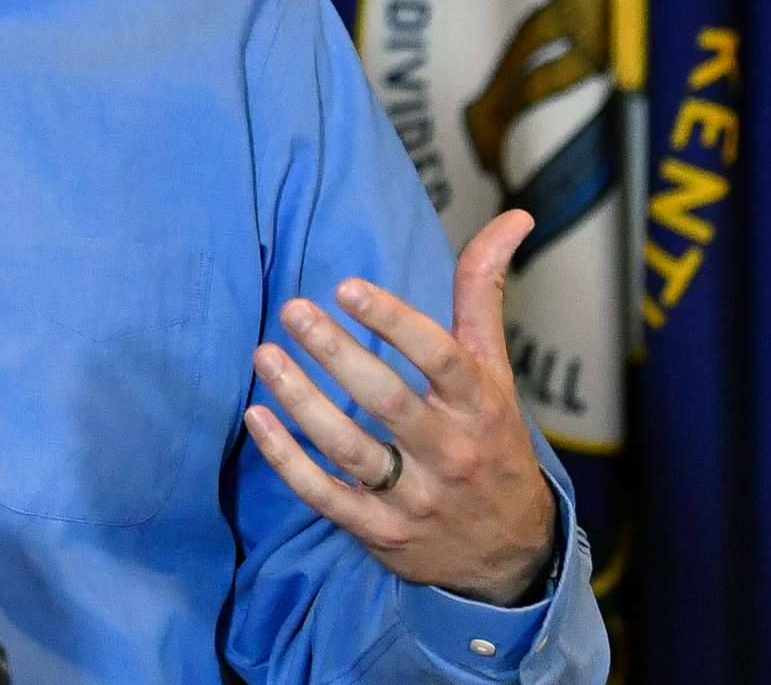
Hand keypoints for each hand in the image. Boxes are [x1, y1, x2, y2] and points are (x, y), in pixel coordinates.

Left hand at [241, 209, 559, 604]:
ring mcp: (415, 497)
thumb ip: (485, 294)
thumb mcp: (495, 371)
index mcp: (479, 407)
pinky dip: (287, 460)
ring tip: (264, 354)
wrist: (511, 555)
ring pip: (350, 448)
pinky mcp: (381, 531)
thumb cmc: (493, 441)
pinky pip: (326, 496)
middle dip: (337, 354)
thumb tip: (513, 215)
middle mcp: (449, 452)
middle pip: (388, 401)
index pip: (440, 359)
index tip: (346, 287)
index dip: (394, 322)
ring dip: (302, 401)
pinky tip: (256, 418)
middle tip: (292, 309)